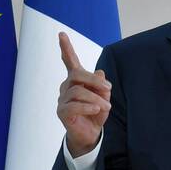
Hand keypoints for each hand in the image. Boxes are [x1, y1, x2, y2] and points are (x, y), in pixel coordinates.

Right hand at [56, 31, 110, 157]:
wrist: (91, 135)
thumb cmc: (96, 113)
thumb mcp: (103, 97)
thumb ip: (101, 85)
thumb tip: (100, 72)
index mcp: (76, 80)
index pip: (70, 61)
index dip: (66, 48)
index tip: (61, 34)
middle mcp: (66, 87)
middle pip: (77, 74)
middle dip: (94, 80)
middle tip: (109, 88)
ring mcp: (62, 99)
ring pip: (78, 91)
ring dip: (95, 98)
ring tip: (105, 107)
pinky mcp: (62, 112)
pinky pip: (74, 105)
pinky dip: (88, 106)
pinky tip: (97, 109)